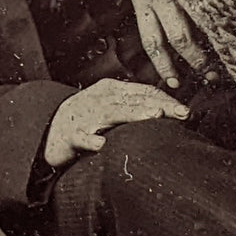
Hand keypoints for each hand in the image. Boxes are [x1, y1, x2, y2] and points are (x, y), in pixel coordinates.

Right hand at [44, 79, 189, 166]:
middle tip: (180, 113)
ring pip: (111, 113)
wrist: (50, 129)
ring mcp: (84, 116)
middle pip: (133, 100)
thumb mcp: (111, 105)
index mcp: (111, 90)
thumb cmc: (87, 119)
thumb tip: (168, 111)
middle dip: (159, 105)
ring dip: (132, 114)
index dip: (165, 99)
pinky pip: (80, 137)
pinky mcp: (70, 135)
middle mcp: (99, 99)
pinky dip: (90, 140)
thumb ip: (135, 105)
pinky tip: (101, 145)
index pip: (143, 91)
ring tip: (153, 117)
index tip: (185, 110)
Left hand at [131, 0, 217, 88]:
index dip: (164, 66)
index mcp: (142, 0)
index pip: (152, 42)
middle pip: (177, 39)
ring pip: (198, 24)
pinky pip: (212, 2)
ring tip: (229, 56)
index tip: (176, 83)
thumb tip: (179, 41)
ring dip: (213, 44)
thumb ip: (158, 8)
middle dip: (195, 62)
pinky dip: (223, 19)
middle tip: (210, 75)